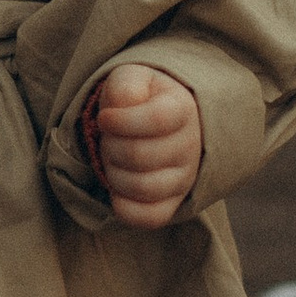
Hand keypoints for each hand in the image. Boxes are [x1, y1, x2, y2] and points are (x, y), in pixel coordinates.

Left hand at [84, 62, 204, 231]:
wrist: (157, 122)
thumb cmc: (140, 99)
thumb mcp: (131, 79)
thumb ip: (125, 86)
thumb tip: (124, 107)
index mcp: (182, 110)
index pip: (155, 120)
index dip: (122, 121)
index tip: (105, 118)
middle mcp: (190, 146)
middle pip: (139, 155)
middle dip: (110, 146)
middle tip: (108, 138)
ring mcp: (184, 178)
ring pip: (142, 187)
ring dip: (113, 174)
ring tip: (113, 160)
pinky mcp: (174, 203)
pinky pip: (150, 217)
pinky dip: (125, 208)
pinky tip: (116, 190)